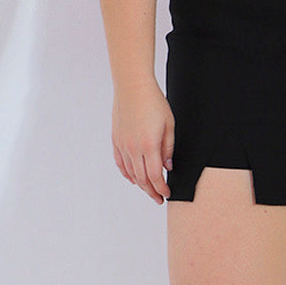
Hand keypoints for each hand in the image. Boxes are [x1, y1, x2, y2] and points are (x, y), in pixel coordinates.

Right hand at [111, 80, 174, 203]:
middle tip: (159, 198)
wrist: (133, 86)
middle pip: (142, 179)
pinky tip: (132, 178)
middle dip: (152, 191)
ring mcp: (123, 145)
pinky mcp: (116, 140)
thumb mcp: (169, 125)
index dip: (161, 188)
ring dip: (140, 184)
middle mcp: (134, 149)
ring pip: (130, 173)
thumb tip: (167, 166)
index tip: (167, 194)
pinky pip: (120, 163)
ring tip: (149, 190)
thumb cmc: (153, 102)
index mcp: (149, 146)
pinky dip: (127, 173)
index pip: (155, 176)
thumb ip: (168, 148)